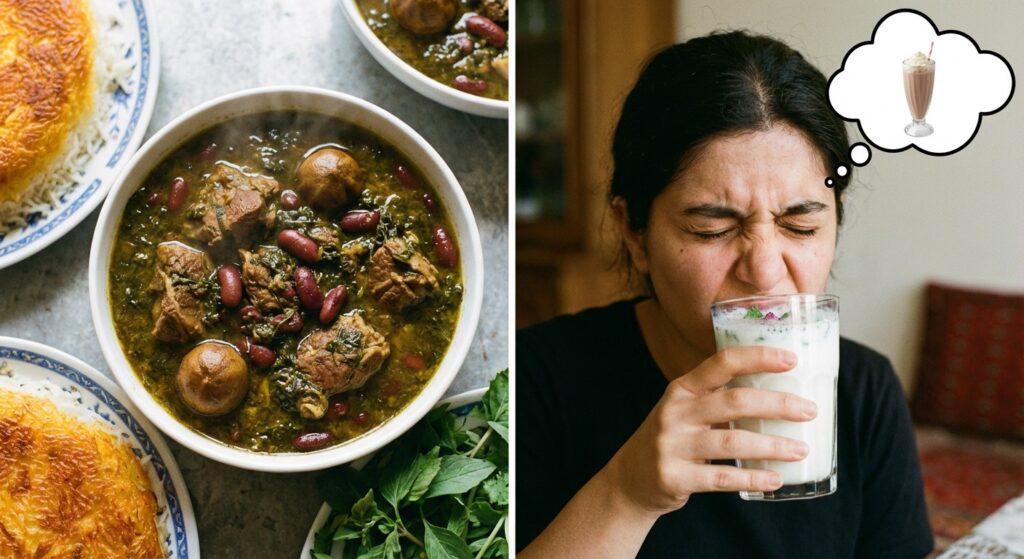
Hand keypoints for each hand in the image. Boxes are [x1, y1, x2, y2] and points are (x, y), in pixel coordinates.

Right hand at [601, 346, 817, 515]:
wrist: (631, 479)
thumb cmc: (673, 438)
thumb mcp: (685, 409)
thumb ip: (718, 398)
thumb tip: (779, 389)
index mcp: (682, 389)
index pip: (722, 363)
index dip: (758, 357)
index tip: (791, 359)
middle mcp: (675, 413)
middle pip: (734, 402)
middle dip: (778, 404)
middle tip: (809, 410)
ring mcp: (672, 445)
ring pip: (733, 441)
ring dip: (772, 446)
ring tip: (801, 450)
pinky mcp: (674, 477)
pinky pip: (722, 477)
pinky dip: (753, 478)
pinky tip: (774, 479)